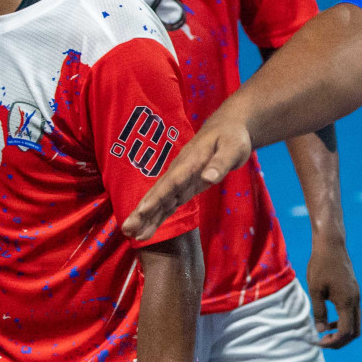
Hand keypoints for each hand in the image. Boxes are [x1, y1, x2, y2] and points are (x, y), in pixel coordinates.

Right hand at [124, 114, 252, 241]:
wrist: (227, 127)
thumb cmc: (232, 137)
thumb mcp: (234, 148)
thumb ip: (221, 163)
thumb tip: (208, 178)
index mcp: (191, 162)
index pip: (171, 181)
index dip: (157, 197)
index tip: (142, 211)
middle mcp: (180, 172)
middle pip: (159, 193)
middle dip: (143, 211)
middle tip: (127, 228)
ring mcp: (181, 180)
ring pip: (161, 200)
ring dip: (146, 217)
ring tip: (130, 233)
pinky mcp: (184, 186)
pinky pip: (169, 203)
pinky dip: (158, 216)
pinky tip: (147, 230)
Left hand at [307, 240, 360, 348]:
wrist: (332, 246)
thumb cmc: (321, 265)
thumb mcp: (315, 290)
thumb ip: (319, 311)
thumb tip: (320, 330)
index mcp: (346, 301)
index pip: (345, 332)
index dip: (333, 342)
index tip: (318, 342)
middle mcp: (355, 300)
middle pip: (355, 331)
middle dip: (340, 341)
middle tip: (323, 342)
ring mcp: (356, 296)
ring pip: (356, 323)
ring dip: (342, 332)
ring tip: (325, 331)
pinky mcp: (353, 292)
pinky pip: (353, 313)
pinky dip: (343, 322)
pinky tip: (329, 319)